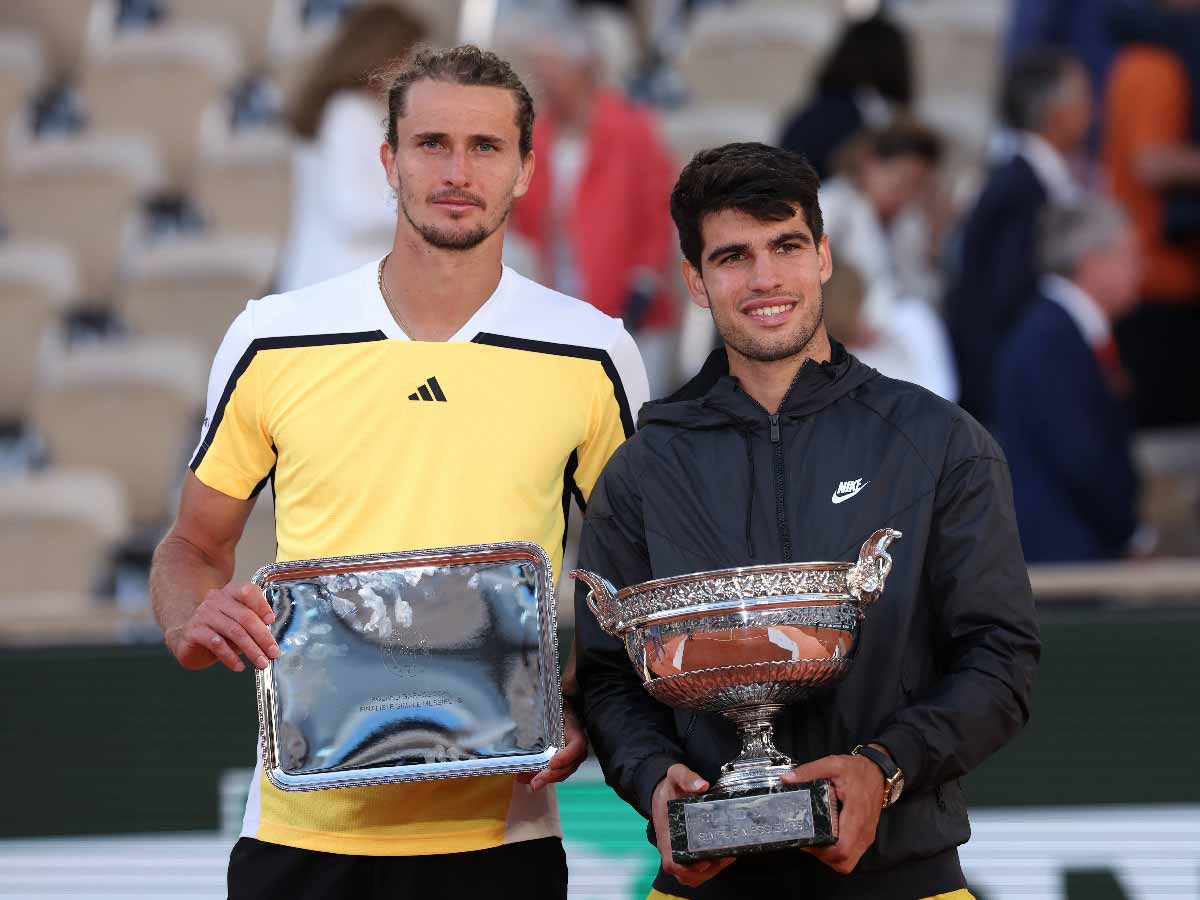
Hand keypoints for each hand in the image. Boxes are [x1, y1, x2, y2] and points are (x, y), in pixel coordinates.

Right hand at [165, 582, 278, 672]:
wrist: (186, 639)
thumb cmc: (218, 631)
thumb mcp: (238, 625)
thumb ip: (253, 625)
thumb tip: (270, 641)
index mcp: (230, 593)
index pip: (248, 592)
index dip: (261, 605)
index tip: (271, 621)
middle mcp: (216, 600)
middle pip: (245, 616)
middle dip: (262, 637)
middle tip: (273, 653)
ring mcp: (203, 615)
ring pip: (233, 631)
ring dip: (251, 649)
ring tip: (261, 663)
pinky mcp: (193, 631)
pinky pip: (216, 644)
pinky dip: (230, 657)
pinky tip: (239, 667)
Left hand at [518, 696, 587, 788]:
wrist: (563, 708)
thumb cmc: (558, 706)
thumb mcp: (556, 703)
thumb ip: (549, 700)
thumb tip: (538, 691)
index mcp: (576, 732)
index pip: (577, 747)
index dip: (566, 757)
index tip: (551, 764)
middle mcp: (575, 747)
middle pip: (568, 766)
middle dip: (551, 776)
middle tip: (534, 783)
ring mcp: (569, 755)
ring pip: (561, 772)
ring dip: (544, 779)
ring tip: (524, 780)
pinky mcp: (559, 760)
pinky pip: (553, 771)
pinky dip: (539, 776)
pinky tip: (523, 778)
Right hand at [651, 764, 735, 887]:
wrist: (662, 788)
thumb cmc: (669, 786)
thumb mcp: (675, 774)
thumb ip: (687, 777)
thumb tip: (702, 785)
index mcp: (666, 834)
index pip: (671, 862)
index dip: (687, 868)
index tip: (704, 862)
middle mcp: (670, 846)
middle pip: (684, 874)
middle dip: (706, 872)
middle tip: (725, 857)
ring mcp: (677, 850)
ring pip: (691, 875)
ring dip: (710, 872)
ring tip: (727, 857)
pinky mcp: (685, 850)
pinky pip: (695, 869)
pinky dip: (710, 869)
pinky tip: (724, 856)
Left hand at [782, 752, 884, 873]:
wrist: (878, 771)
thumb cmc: (857, 770)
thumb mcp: (833, 764)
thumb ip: (809, 771)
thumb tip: (786, 779)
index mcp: (856, 816)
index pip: (842, 849)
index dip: (822, 851)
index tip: (806, 841)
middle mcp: (863, 831)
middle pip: (844, 861)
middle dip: (824, 857)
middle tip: (808, 842)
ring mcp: (866, 836)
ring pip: (848, 861)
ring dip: (831, 858)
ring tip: (816, 842)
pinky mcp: (866, 836)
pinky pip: (852, 855)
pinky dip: (838, 854)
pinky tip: (827, 839)